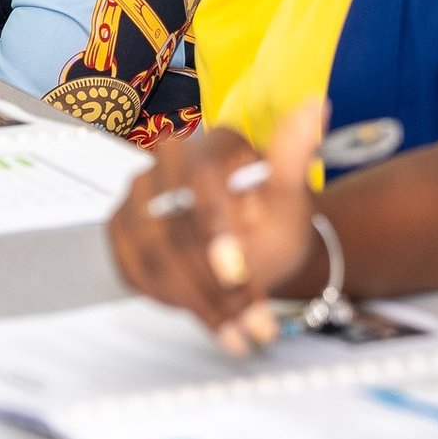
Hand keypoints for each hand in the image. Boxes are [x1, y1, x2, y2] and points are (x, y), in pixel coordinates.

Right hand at [107, 102, 320, 354]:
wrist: (253, 247)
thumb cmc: (273, 220)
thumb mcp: (292, 198)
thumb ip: (294, 157)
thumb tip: (316, 106)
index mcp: (213, 143)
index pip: (201, 178)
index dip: (215, 227)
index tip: (237, 271)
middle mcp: (167, 160)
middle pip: (170, 225)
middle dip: (211, 284)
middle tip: (251, 323)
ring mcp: (138, 194)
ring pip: (150, 254)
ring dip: (196, 302)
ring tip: (238, 332)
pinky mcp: (121, 227)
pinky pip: (132, 270)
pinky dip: (170, 302)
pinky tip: (208, 318)